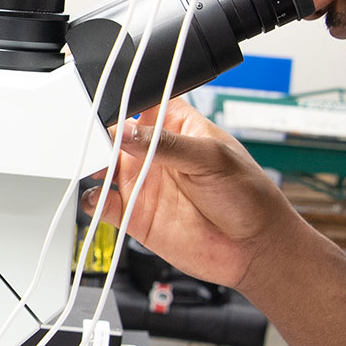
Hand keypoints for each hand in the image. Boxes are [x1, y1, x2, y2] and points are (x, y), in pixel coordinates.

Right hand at [81, 97, 283, 288]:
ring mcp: (143, 182)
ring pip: (102, 166)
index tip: (106, 101)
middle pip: (113, 132)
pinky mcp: (135, 214)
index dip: (121, 97)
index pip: (140, 101)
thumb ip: (167, 145)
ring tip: (95, 166)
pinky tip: (100, 197)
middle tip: (96, 139)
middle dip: (98, 132)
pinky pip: (102, 204)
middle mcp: (154, 152)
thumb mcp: (212, 158)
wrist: (255, 248)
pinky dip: (92, 200)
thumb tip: (127, 132)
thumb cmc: (248, 196)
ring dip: (90, 164)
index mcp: (176, 125)